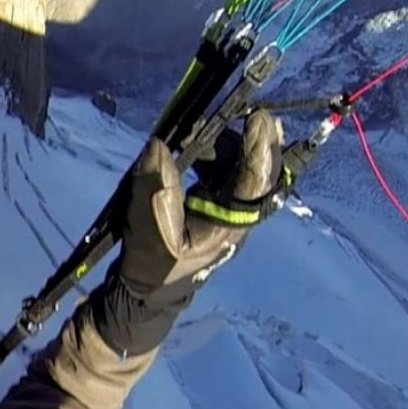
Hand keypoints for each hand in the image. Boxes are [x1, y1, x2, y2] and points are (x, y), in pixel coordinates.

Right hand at [91, 110, 283, 356]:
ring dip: (232, 147)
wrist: (147, 295)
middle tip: (254, 113)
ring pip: (243, 174)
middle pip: (260, 176)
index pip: (254, 183)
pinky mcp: (214, 211)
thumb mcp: (149, 228)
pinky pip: (225, 177)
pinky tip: (198, 146)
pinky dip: (215, 157)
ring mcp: (228, 215)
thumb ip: (155, 186)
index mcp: (229, 226)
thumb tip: (159, 145)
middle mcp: (237, 218)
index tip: (260, 117)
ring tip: (212, 126)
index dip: (259, 148)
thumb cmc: (151, 266)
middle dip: (259, 143)